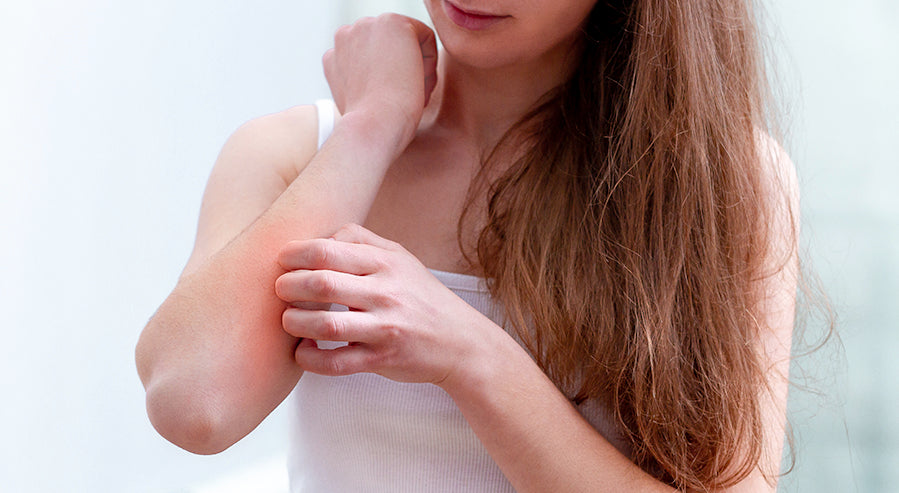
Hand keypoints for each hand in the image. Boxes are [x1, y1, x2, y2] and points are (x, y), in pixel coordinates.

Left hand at [274, 224, 493, 386]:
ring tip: (289, 320)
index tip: (282, 260)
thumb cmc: (422, 298)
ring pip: (324, 325)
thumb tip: (320, 236)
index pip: (328, 250)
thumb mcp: (401, 258)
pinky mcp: (382, 359)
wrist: (460, 342)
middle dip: (288, 286)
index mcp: (387, 263)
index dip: (295, 253)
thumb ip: (362, 241)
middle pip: (321, 284)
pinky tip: (303, 350)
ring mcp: (385, 328)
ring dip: (294, 322)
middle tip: (280, 290)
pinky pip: (335, 362)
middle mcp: (386, 293)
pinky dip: (309, 358)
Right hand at [323, 14, 438, 145]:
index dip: (389, 82)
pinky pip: (426, 37)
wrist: (372, 128)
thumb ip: (364, 81)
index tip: (390, 104)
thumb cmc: (371, 128)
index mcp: (335, 56)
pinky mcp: (392, 23)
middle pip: (392, 48)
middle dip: (403, 72)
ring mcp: (366, 25)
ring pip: (409, 42)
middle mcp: (345, 35)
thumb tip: (381, 81)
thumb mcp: (360, 102)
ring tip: (409, 94)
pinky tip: (417, 84)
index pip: (375, 59)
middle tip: (402, 100)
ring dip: (417, 69)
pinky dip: (429, 63)